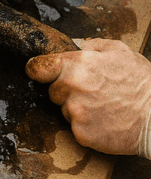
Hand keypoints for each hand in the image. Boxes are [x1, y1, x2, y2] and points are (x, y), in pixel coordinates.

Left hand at [25, 39, 150, 155]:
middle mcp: (71, 88)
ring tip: (103, 105)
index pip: (38, 67)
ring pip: (64, 109)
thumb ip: (93, 45)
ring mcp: (75, 113)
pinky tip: (104, 120)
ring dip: (77, 107)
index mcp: (77, 65)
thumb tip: (76, 45)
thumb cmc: (142, 84)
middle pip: (52, 90)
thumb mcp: (121, 52)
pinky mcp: (81, 134)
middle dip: (66, 89)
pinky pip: (75, 127)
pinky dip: (86, 125)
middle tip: (92, 90)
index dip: (38, 69)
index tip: (38, 71)